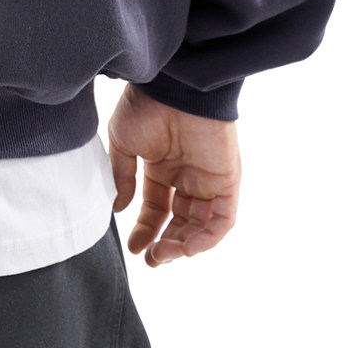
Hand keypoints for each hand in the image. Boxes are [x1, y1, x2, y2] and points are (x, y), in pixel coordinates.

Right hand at [107, 85, 240, 266]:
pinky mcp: (227, 182)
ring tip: (162, 254)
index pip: (157, 208)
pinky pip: (223, 220)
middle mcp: (187, 177)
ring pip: (202, 226)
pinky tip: (186, 247)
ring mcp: (208, 180)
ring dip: (184, 246)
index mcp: (162, 167)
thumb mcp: (122, 143)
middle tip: (150, 259)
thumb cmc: (145, 107)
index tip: (133, 247)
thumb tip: (119, 209)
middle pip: (181, 222)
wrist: (173, 88)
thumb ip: (123, 177)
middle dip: (166, 244)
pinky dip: (207, 238)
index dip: (146, 229)